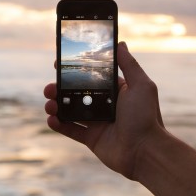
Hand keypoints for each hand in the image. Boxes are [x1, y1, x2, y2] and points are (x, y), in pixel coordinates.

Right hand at [44, 41, 164, 178]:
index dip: (75, 71)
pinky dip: (59, 125)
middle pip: (77, 94)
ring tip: (49, 104)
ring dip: (56, 106)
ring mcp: (97, 122)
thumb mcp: (141, 85)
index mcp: (114, 91)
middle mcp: (105, 105)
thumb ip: (129, 64)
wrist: (146, 151)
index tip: (59, 64)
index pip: (91, 77)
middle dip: (60, 89)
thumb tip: (120, 43)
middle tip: (50, 87)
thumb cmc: (145, 116)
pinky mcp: (92, 138)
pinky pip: (72, 130)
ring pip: (71, 111)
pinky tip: (51, 119)